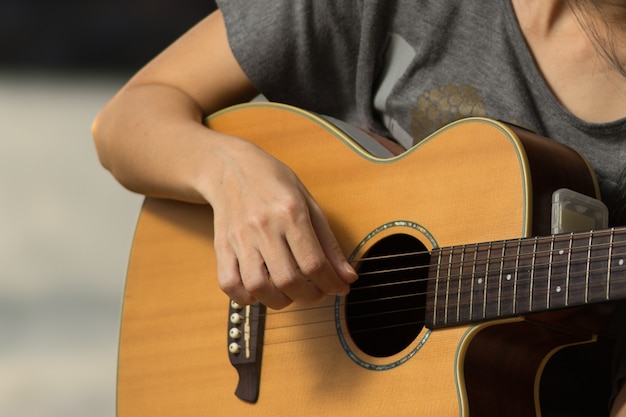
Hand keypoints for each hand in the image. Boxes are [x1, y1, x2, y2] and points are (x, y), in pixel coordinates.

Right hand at [208, 136, 357, 309]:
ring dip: (279, 301)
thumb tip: (347, 277)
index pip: (314, 262)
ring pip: (258, 287)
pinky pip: (229, 284)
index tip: (337, 288)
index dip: (331, 283)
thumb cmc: (273, 182)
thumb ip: (329, 243)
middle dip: (309, 296)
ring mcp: (240, 238)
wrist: (230, 168)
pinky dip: (245, 297)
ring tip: (289, 293)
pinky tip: (260, 290)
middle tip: (316, 292)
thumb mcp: (309, 203)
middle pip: (288, 279)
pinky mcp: (222, 247)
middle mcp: (264, 227)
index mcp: (290, 213)